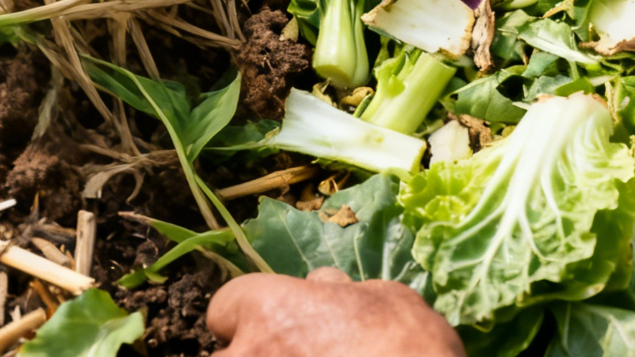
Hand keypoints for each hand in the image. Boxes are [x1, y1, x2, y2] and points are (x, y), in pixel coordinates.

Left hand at [208, 268, 463, 356]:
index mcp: (271, 309)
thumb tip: (324, 284)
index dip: (249, 316)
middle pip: (226, 355)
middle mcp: (249, 354)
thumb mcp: (385, 298)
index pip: (225, 306)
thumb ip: (340, 290)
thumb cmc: (408, 345)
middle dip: (254, 353)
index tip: (272, 326)